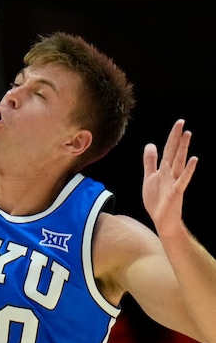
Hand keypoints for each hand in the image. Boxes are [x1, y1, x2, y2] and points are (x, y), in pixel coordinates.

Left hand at [142, 119, 197, 235]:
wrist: (161, 220)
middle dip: (177, 137)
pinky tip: (194, 160)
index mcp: (163, 169)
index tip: (179, 123)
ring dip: (183, 148)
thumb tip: (150, 144)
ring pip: (178, 162)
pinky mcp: (176, 192)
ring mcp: (174, 182)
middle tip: (182, 122)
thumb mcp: (149, 177)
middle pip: (174, 152)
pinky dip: (188, 170)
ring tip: (188, 135)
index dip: (172, 136)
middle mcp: (170, 173)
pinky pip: (183, 179)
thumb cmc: (157, 200)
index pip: (168, 149)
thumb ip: (150, 161)